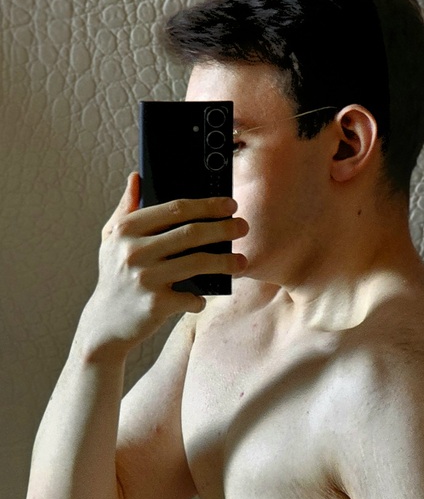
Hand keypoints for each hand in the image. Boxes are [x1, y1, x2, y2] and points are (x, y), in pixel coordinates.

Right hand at [85, 173, 247, 352]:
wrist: (105, 322)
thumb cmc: (114, 275)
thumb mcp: (111, 239)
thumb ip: (126, 207)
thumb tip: (137, 177)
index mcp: (126, 230)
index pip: (175, 209)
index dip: (207, 205)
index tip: (229, 204)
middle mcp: (134, 251)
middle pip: (191, 233)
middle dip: (223, 228)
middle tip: (242, 227)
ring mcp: (146, 279)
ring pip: (198, 263)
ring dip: (225, 262)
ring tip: (241, 261)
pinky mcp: (156, 305)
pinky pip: (192, 297)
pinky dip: (202, 298)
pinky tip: (206, 296)